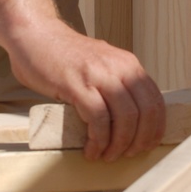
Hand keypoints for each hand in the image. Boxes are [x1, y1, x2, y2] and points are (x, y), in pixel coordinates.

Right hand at [8, 19, 166, 161]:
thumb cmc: (64, 57)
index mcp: (128, 64)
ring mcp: (98, 75)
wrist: (35, 36)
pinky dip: (98, 140)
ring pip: (125, 117)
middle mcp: (119, 67)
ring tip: (107, 155)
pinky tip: (91, 149)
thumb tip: (128, 122)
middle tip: (128, 154)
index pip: (155, 100)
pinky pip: (98, 119)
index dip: (155, 128)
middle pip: (145, 111)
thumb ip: (116, 86)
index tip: (148, 145)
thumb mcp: (101, 66)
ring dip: (119, 144)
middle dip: (140, 140)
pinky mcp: (77, 84)